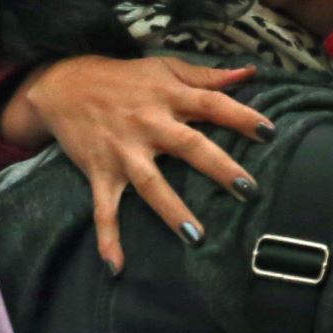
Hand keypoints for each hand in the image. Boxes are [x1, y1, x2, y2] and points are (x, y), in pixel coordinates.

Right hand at [3, 56, 275, 272]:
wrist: (63, 84)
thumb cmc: (123, 77)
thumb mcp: (165, 67)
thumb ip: (208, 75)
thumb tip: (250, 72)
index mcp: (168, 97)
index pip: (211, 104)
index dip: (240, 116)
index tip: (269, 132)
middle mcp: (148, 124)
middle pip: (188, 145)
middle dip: (217, 167)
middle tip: (247, 190)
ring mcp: (123, 151)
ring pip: (150, 183)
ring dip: (171, 210)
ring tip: (196, 237)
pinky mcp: (100, 172)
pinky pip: (104, 209)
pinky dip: (108, 238)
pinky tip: (117, 265)